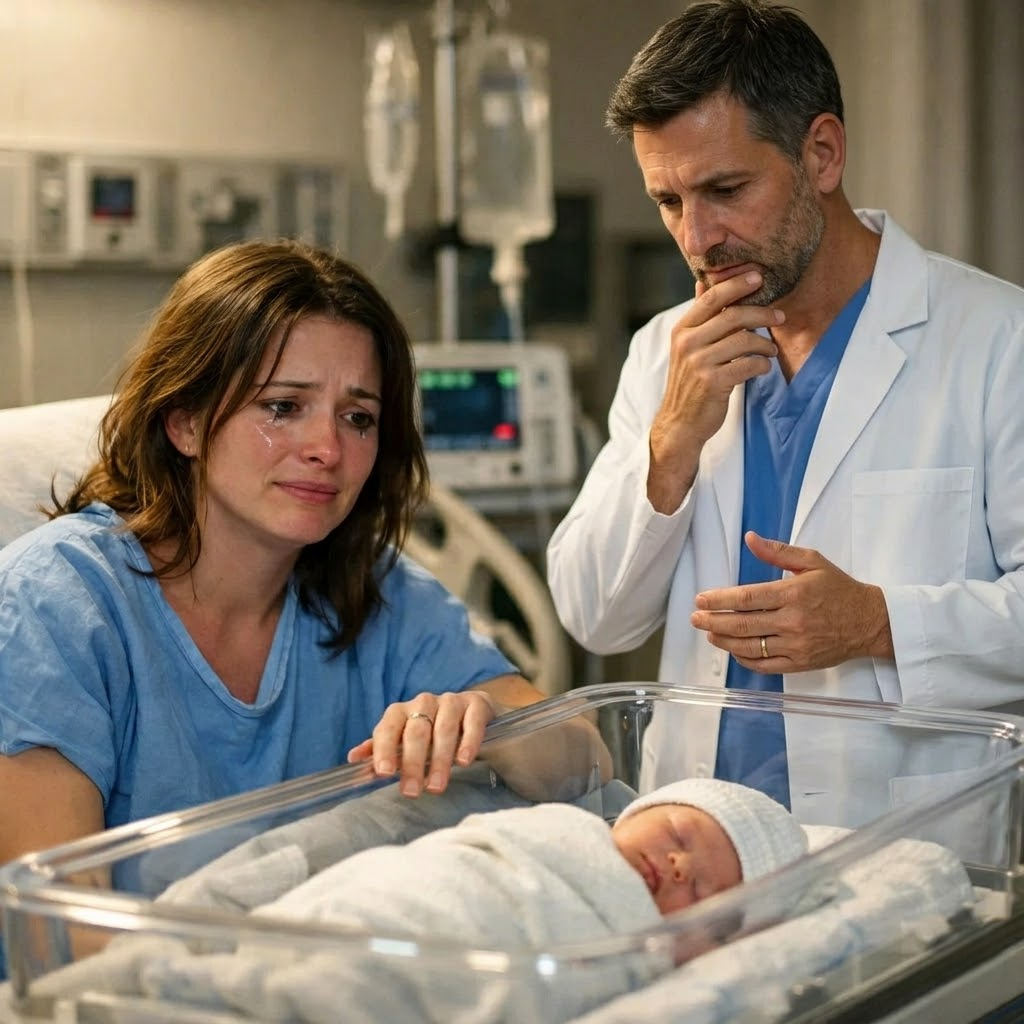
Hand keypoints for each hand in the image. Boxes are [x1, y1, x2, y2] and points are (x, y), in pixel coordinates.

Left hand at [346, 689, 498, 797]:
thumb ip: (381, 750)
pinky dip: (468, 741)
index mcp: (401, 712)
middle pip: (416, 732)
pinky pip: (471, 721)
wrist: (472, 712)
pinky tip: (464, 761)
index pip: (388, 728)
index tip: (384, 773)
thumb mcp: (404, 741)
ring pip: (444, 729)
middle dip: (412, 763)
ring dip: (439, 760)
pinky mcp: (476, 704)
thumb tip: (352, 758)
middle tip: (411, 792)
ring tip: (436, 787)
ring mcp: (451, 701)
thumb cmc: (430, 731)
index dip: (384, 749)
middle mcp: (424, 702)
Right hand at [648, 274, 783, 511]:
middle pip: (733, 315)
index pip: (710, 298)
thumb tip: (702, 282)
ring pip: (745, 340)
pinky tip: (763, 368)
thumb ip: (698, 317)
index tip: (758, 276)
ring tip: (771, 350)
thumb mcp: (687, 347)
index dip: (736, 284)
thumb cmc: (690, 383)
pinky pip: (749, 364)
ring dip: (766, 344)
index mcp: (682, 331)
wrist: (680, 423)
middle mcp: (687, 344)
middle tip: (780, 316)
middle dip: (762, 313)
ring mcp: (699, 363)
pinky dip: (762, 364)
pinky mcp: (713, 382)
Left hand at [689, 531, 893, 672]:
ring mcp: (796, 645)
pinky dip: (745, 659)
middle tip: (695, 618)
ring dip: (724, 641)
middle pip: (742, 624)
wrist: (870, 622)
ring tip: (709, 633)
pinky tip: (733, 650)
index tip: (701, 600)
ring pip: (750, 647)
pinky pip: (765, 666)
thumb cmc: (839, 588)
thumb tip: (750, 538)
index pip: (747, 598)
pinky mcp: (800, 663)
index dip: (719, 600)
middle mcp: (793, 621)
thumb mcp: (812, 561)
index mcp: (794, 593)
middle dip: (713, 621)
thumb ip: (778, 552)